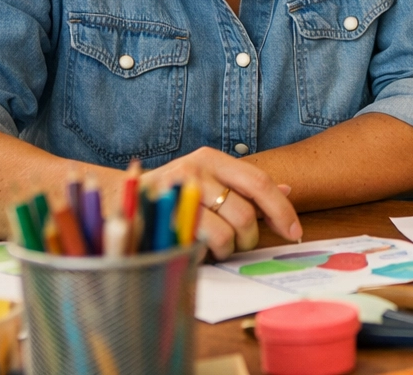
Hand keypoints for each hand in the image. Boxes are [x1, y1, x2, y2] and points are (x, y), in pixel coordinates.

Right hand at [147, 147, 301, 258]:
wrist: (118, 201)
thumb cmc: (171, 195)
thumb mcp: (208, 182)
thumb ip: (244, 187)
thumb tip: (286, 190)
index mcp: (211, 159)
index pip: (258, 182)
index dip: (281, 209)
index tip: (294, 231)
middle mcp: (195, 170)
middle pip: (246, 213)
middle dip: (250, 237)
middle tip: (241, 244)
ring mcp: (178, 194)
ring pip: (228, 233)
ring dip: (230, 248)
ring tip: (217, 245)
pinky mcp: (166, 220)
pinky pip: (206, 245)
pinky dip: (211, 253)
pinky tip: (202, 248)